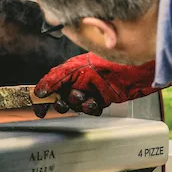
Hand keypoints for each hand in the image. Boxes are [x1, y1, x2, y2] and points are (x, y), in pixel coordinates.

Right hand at [33, 52, 158, 117]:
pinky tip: (95, 102)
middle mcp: (77, 80)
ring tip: (86, 98)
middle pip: (60, 98)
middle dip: (62, 103)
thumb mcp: (74, 68)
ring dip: (79, 104)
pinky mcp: (101, 99)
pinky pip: (90, 109)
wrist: (132, 70)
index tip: (40, 108)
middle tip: (64, 103)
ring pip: (75, 105)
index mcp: (68, 71)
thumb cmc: (105, 61)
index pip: (50, 85)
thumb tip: (39, 90)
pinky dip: (91, 108)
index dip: (43, 97)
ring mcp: (89, 90)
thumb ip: (55, 78)